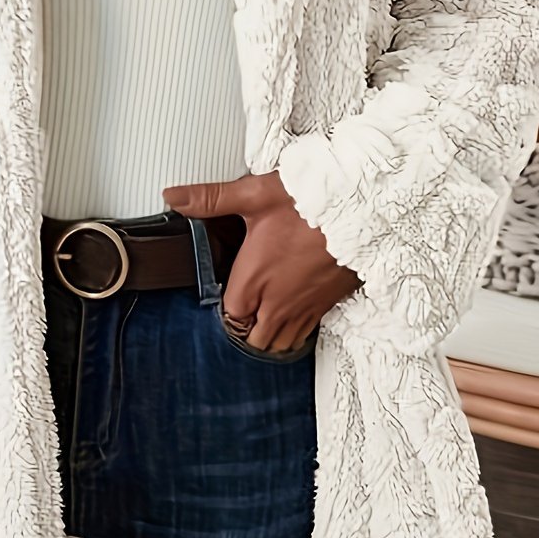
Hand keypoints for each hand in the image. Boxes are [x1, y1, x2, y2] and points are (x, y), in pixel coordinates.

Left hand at [163, 170, 362, 352]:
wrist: (366, 210)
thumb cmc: (312, 202)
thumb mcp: (255, 194)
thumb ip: (211, 199)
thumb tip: (172, 196)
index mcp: (254, 279)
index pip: (230, 315)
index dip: (227, 309)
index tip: (230, 293)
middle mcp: (278, 302)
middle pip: (254, 338)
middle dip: (247, 327)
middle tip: (248, 303)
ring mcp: (305, 308)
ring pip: (280, 342)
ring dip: (271, 333)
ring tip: (267, 311)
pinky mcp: (328, 305)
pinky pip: (306, 334)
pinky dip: (297, 330)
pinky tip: (295, 308)